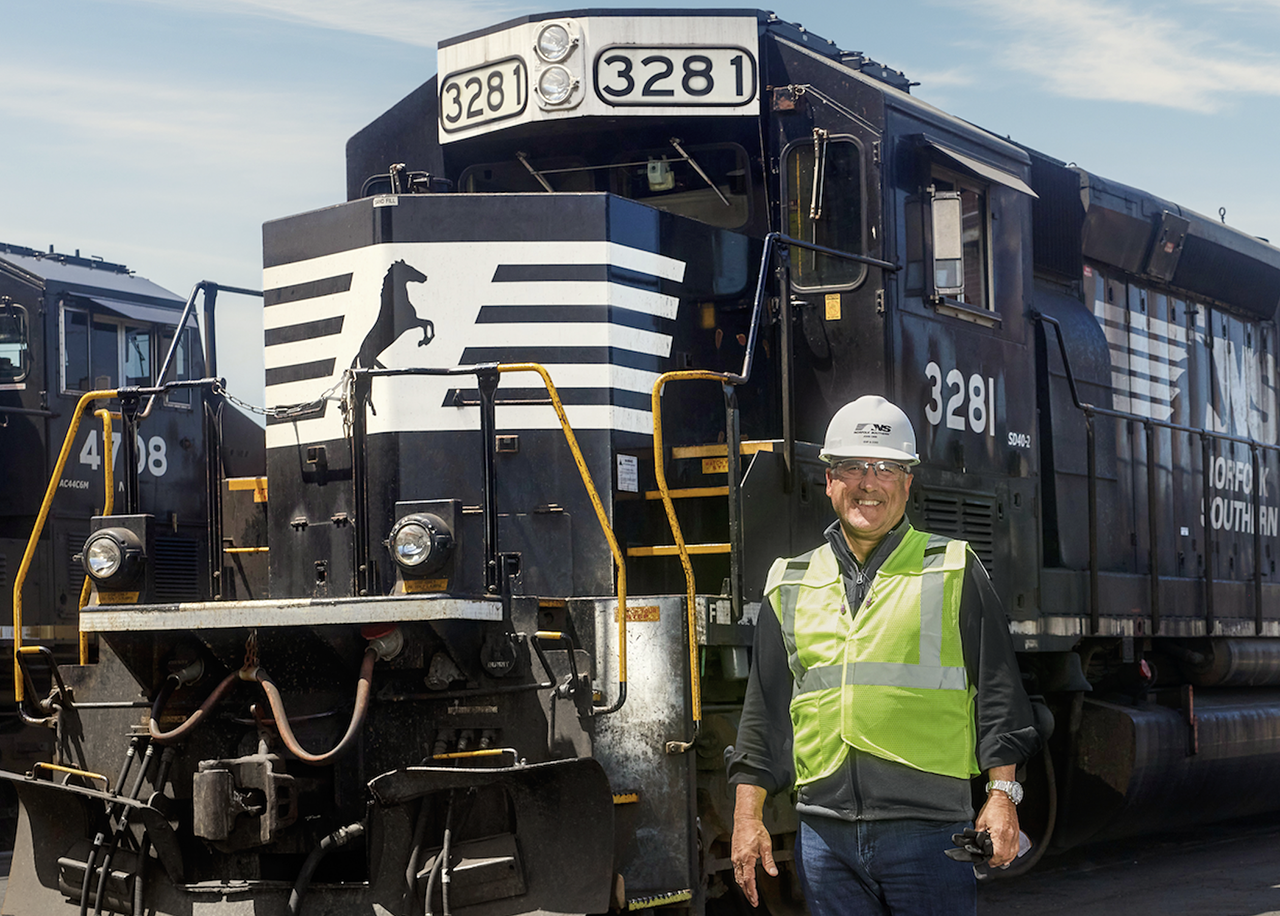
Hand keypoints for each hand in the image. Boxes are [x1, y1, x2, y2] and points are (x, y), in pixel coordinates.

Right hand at [731, 785, 776, 906]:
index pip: (748, 879)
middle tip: (753, 902)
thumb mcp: (766, 845)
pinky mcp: (734, 855)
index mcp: (746, 857)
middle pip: (741, 881)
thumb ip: (769, 861)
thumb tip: (773, 873)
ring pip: (737, 877)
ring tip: (749, 894)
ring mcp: (735, 857)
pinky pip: (736, 870)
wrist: (745, 819)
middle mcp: (738, 859)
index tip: (755, 900)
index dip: (752, 891)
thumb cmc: (755, 829)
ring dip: (743, 887)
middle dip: (747, 893)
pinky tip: (744, 880)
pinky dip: (740, 879)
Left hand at [975, 790, 1018, 867]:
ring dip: (1005, 860)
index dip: (992, 861)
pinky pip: (1016, 849)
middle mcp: (1009, 835)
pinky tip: (1007, 856)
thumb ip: (978, 833)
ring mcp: (1015, 835)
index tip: (987, 862)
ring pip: (1012, 854)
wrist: (1003, 798)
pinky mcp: (1017, 833)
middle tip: (991, 863)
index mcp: (999, 832)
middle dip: (997, 862)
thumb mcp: (980, 821)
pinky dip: (1011, 854)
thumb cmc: (993, 807)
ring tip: (998, 861)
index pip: (998, 854)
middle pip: (1006, 857)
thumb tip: (976, 843)